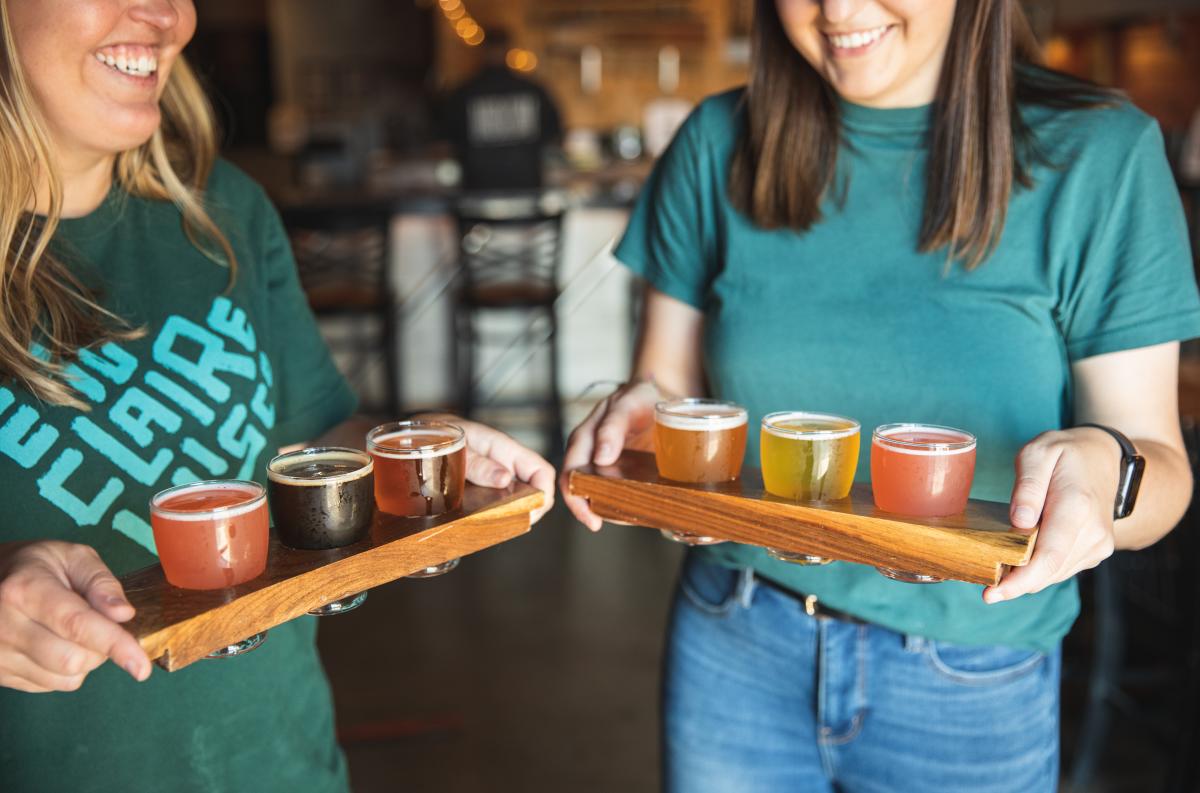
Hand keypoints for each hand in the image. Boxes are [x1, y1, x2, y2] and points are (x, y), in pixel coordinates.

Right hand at [0, 541, 151, 692]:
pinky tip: (54, 644)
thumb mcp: (72, 557)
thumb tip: (123, 614)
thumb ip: (102, 583)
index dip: (114, 644)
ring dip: (85, 661)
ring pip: (63, 678)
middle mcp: (5, 625)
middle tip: (98, 624)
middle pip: (72, 659)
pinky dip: (64, 671)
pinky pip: (48, 685)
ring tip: (72, 632)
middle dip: (101, 649)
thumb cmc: (37, 566)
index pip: (77, 624)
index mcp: (25, 589)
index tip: (141, 667)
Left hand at [415, 414, 555, 522]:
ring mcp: (494, 477)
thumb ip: (478, 462)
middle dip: (528, 510)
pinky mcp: (482, 487)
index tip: (530, 513)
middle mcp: (505, 464)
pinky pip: (497, 503)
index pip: (542, 471)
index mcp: (505, 449)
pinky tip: (480, 523)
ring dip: (510, 515)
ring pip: (516, 499)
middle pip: (533, 490)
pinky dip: (494, 515)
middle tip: (508, 525)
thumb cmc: (440, 433)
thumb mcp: (456, 445)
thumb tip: (505, 478)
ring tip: (493, 526)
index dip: (544, 494)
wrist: (421, 433)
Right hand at [559, 380, 660, 530]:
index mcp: (584, 438)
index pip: (571, 472)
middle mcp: (591, 455)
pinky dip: (628, 505)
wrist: (662, 397)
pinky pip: (621, 494)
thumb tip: (600, 458)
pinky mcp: (625, 474)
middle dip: (590, 509)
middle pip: (582, 489)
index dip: (575, 497)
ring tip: (631, 517)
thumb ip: (612, 426)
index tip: (590, 517)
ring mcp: (607, 467)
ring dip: (613, 509)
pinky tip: (641, 511)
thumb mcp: (628, 402)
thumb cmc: (640, 397)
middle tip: (603, 523)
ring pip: (602, 495)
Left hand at [984, 428, 1120, 603]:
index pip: (1047, 556)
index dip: (1019, 581)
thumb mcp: (1040, 452)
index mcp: (1077, 507)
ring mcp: (1098, 545)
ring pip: (1054, 574)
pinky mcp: (1095, 551)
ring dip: (1026, 577)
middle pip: (1048, 571)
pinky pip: (1061, 568)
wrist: (1104, 458)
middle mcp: (1093, 533)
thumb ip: (1028, 485)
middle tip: (986, 587)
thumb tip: (1019, 522)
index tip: (991, 594)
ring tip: (1000, 569)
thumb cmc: (1066, 453)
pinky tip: (1020, 561)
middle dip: (1015, 584)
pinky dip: (1039, 569)